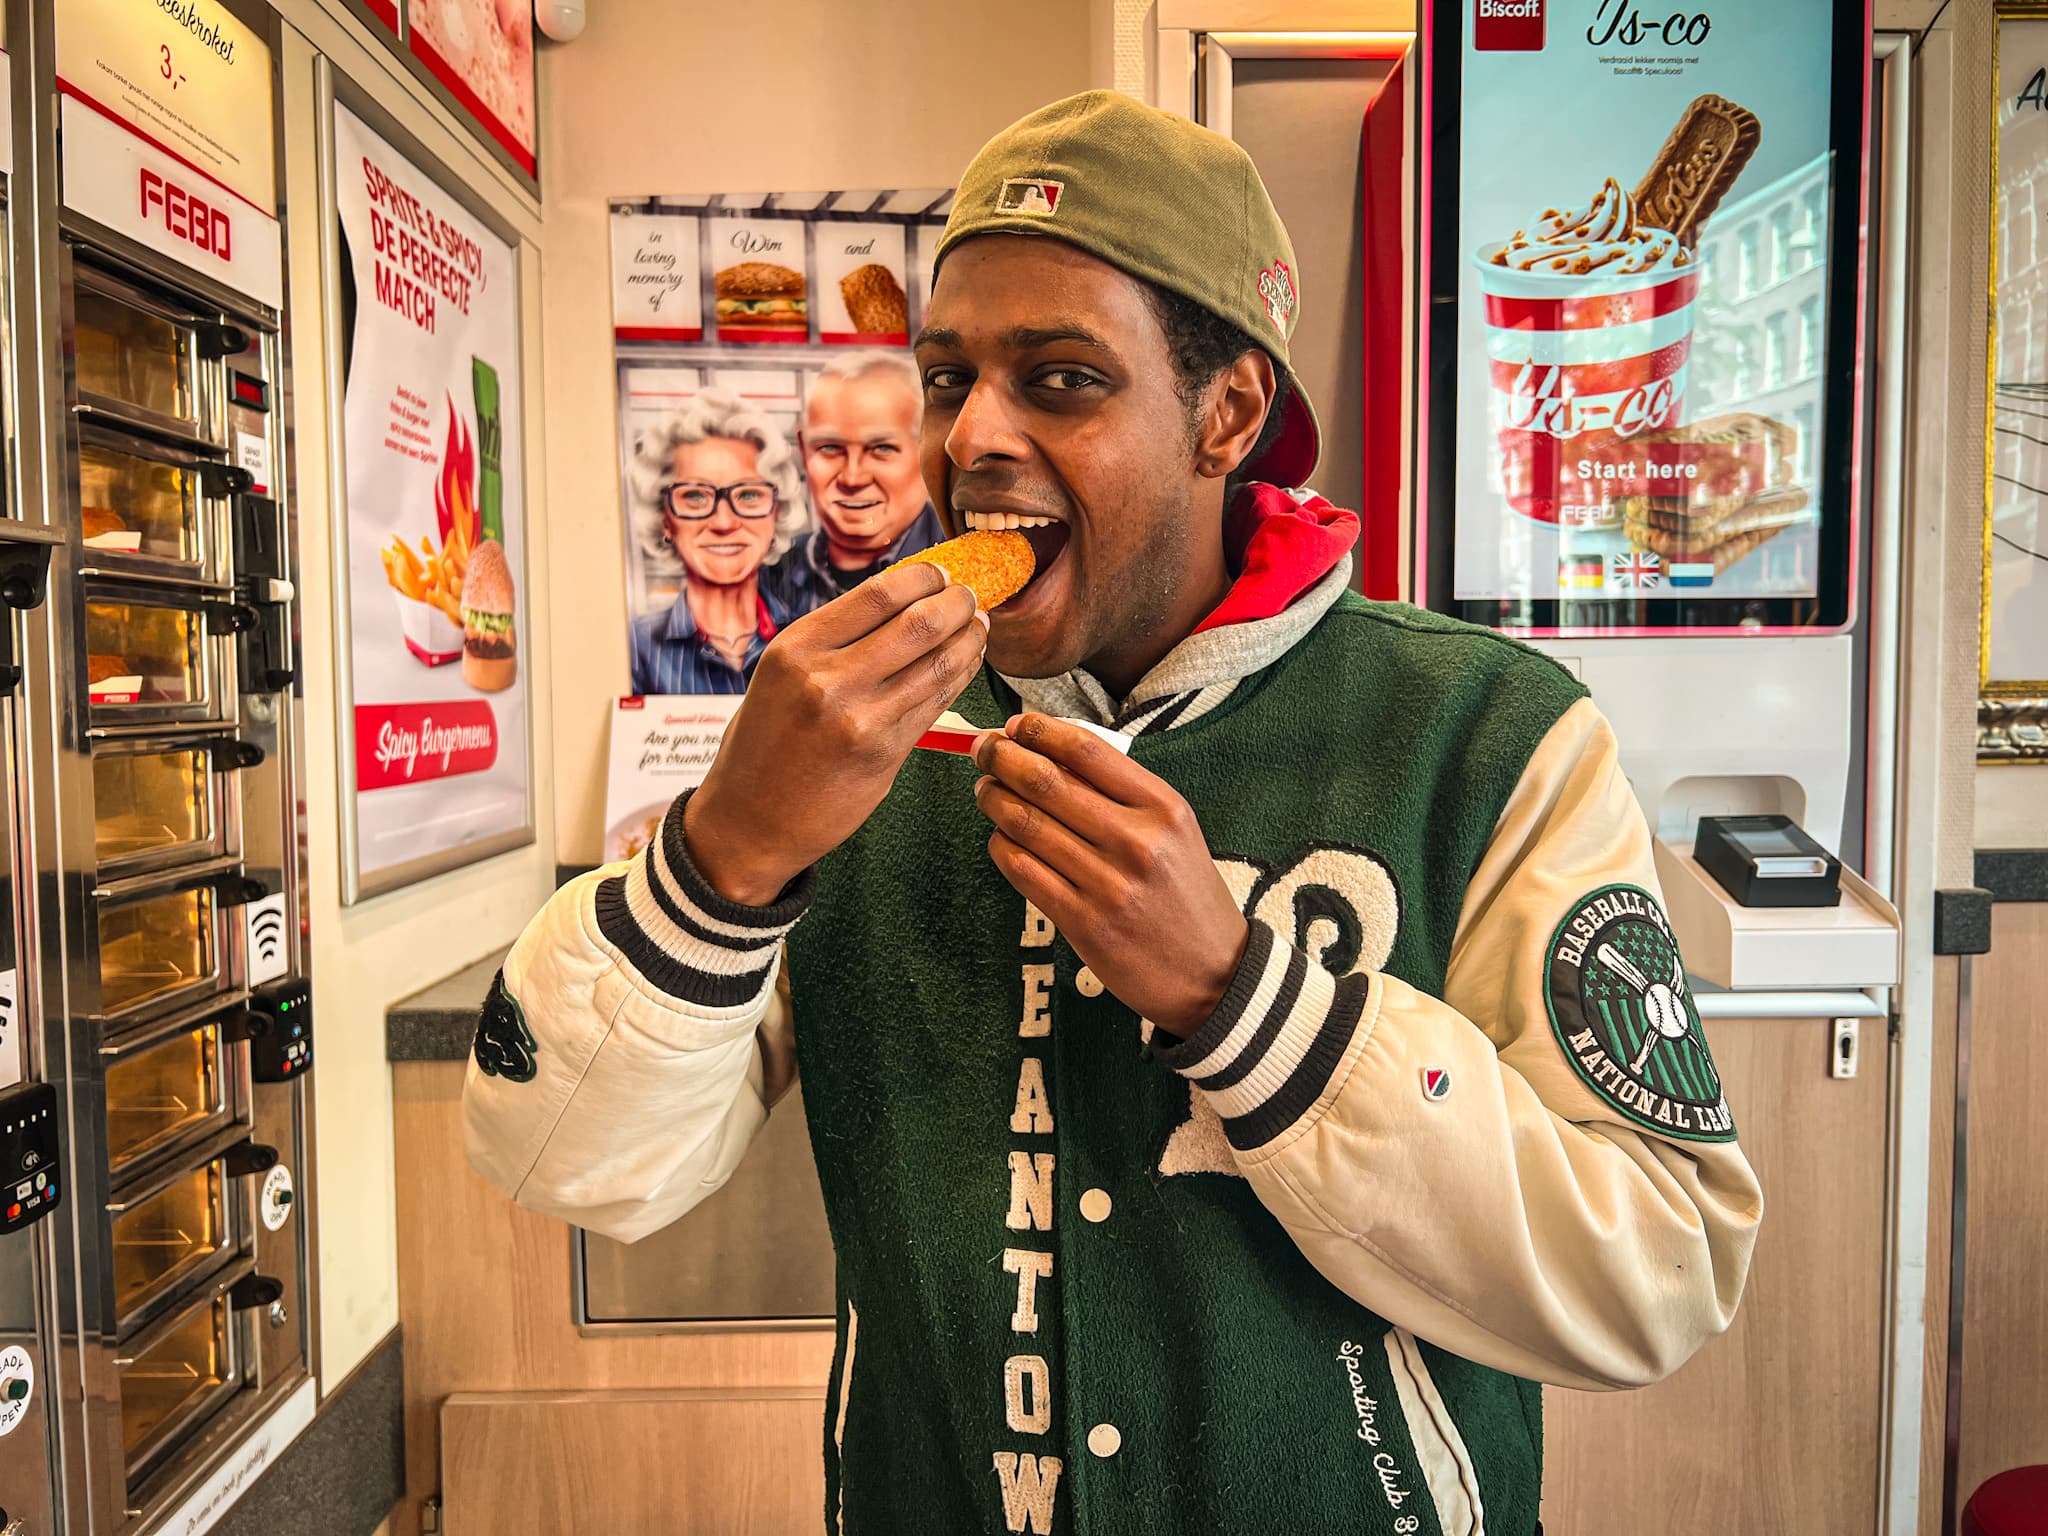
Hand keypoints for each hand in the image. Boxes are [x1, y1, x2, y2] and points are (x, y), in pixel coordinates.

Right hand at [686, 565, 985, 904]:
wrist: (749, 819)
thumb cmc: (765, 741)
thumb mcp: (781, 674)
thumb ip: (834, 640)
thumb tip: (902, 599)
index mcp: (797, 648)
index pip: (880, 593)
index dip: (924, 577)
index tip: (941, 575)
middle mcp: (827, 680)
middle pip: (920, 623)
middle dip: (958, 603)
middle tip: (971, 597)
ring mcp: (860, 720)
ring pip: (938, 663)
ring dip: (970, 639)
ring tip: (979, 627)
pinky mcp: (884, 754)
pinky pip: (936, 703)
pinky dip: (959, 677)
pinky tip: (967, 664)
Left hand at [971, 714, 1248, 1037]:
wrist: (1212, 973)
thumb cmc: (1184, 893)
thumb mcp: (1173, 830)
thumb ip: (1120, 791)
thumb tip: (1047, 749)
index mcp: (1162, 808)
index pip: (1086, 750)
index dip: (1039, 731)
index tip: (1015, 725)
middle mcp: (1137, 842)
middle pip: (1046, 781)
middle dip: (1001, 758)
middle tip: (983, 751)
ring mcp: (1109, 885)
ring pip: (1026, 824)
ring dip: (993, 799)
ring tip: (985, 791)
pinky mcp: (1084, 923)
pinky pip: (1022, 871)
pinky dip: (1000, 846)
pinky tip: (1000, 838)